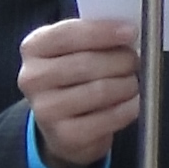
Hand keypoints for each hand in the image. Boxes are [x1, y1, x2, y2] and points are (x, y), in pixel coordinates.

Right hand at [20, 16, 139, 167]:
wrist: (61, 126)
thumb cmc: (74, 79)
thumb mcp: (73, 51)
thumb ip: (93, 37)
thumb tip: (127, 33)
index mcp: (34, 48)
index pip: (68, 34)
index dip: (103, 32)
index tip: (130, 31)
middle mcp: (33, 78)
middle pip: (87, 63)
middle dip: (121, 60)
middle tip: (135, 61)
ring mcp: (46, 109)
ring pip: (100, 90)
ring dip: (127, 84)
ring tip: (133, 81)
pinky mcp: (65, 136)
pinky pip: (108, 117)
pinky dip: (128, 108)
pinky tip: (133, 103)